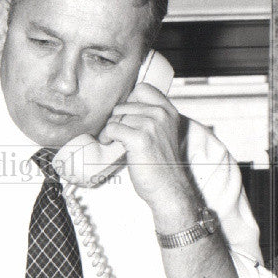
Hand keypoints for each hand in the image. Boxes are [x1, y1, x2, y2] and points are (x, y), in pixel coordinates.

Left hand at [101, 83, 200, 232]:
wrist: (169, 189)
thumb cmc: (162, 165)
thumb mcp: (162, 133)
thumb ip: (150, 117)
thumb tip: (123, 108)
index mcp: (169, 111)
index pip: (143, 89)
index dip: (129, 101)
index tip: (126, 117)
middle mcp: (162, 115)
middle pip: (125, 105)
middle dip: (117, 119)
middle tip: (116, 134)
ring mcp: (152, 125)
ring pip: (117, 117)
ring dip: (110, 129)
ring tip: (113, 141)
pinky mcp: (140, 138)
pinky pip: (113, 128)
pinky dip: (107, 137)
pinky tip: (112, 145)